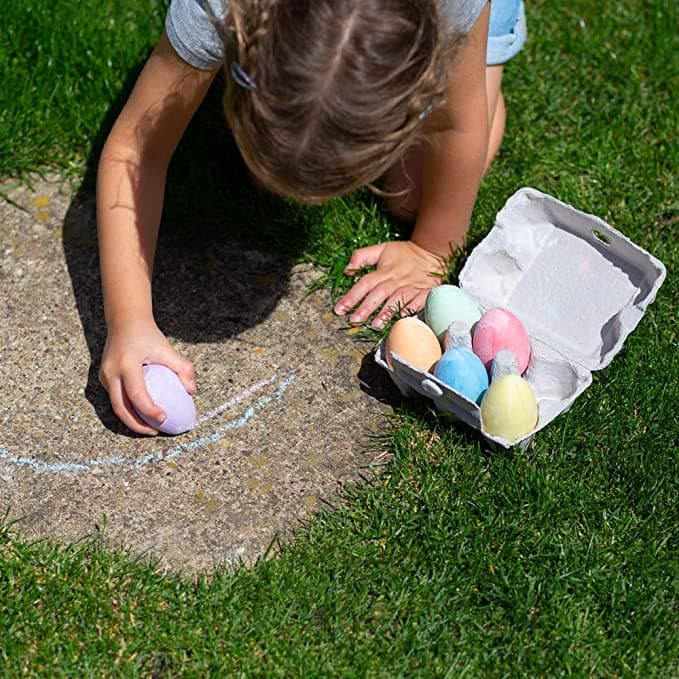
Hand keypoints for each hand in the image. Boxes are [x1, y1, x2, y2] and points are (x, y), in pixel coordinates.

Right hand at [99, 318, 195, 434]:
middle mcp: (111, 372)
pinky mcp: (104, 378)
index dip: (149, 410)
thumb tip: (191, 391)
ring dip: (131, 420)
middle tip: (155, 431)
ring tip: (149, 428)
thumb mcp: (167, 349)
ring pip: (116, 406)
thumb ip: (182, 368)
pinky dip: (128, 410)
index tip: (164, 418)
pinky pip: (115, 398)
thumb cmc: (148, 335)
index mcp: (127, 364)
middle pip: (120, 407)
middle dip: (137, 425)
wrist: (125, 321)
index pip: (137, 394)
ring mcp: (104, 376)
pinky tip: (142, 415)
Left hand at [333, 240, 446, 328]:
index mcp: (385, 270)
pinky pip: (417, 303)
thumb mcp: (381, 248)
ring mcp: (411, 287)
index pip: (364, 283)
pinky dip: (409, 311)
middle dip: (366, 307)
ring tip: (375, 325)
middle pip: (379, 293)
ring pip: (397, 299)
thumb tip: (347, 270)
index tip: (339, 309)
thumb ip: (361, 256)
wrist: (432, 251)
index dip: (352, 296)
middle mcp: (397, 279)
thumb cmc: (404, 253)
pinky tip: (401, 321)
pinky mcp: (425, 293)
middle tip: (354, 320)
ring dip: (386, 312)